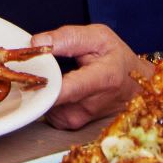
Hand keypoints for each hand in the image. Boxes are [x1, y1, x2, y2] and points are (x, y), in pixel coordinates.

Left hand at [31, 23, 153, 130]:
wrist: (135, 86)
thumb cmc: (117, 58)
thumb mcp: (98, 37)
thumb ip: (67, 38)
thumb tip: (37, 43)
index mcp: (102, 79)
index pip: (65, 89)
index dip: (42, 81)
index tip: (27, 71)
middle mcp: (90, 105)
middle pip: (49, 96)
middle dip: (36, 79)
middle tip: (32, 63)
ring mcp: (80, 118)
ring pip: (45, 103)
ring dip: (41, 87)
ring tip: (51, 72)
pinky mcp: (72, 124)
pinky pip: (48, 109)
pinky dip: (47, 96)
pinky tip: (57, 85)